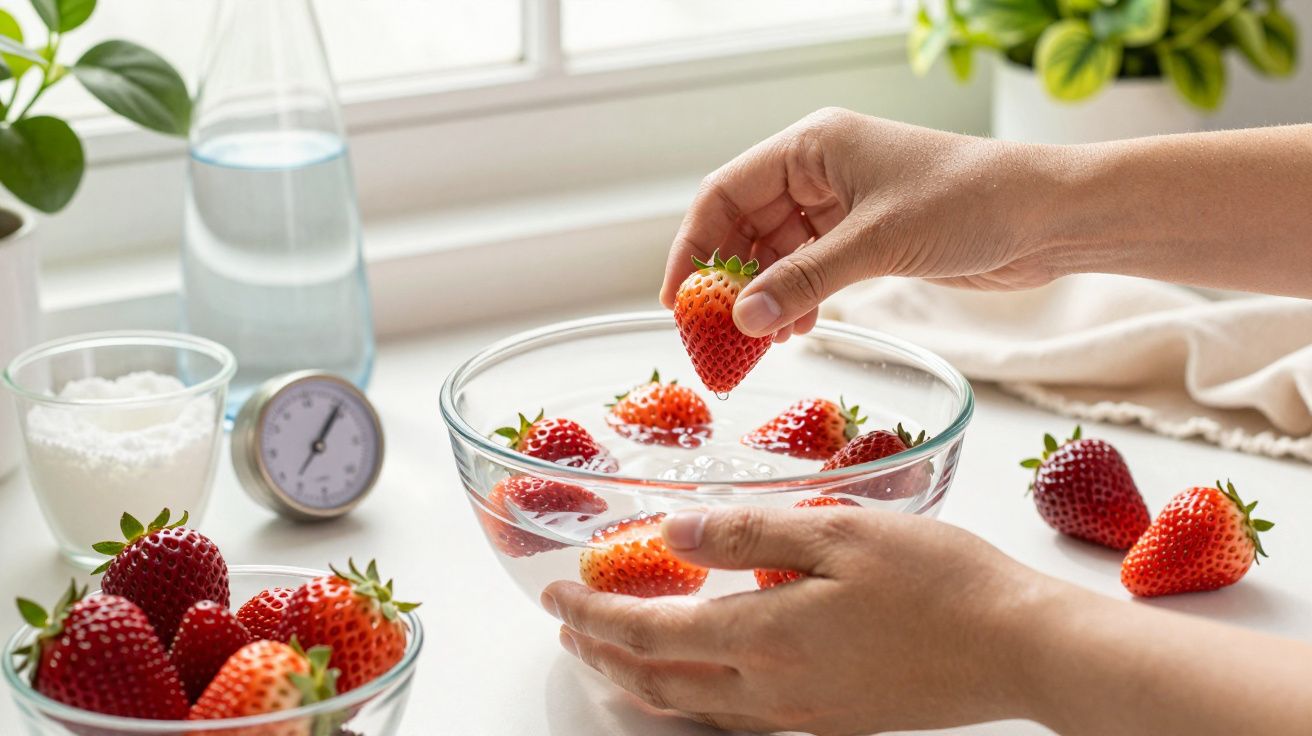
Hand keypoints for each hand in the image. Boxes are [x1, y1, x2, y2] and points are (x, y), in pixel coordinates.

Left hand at [541, 506, 1053, 733]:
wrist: (1019, 647)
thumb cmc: (939, 581)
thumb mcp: (837, 530)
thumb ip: (747, 532)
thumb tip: (673, 533)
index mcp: (765, 639)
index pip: (649, 633)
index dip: (593, 616)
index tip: (555, 595)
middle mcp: (773, 691)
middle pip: (659, 685)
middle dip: (603, 657)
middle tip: (570, 629)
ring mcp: (804, 714)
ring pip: (696, 709)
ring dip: (644, 682)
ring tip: (616, 657)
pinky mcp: (834, 720)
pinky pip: (741, 718)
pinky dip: (697, 697)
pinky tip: (704, 677)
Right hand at [659, 108, 1063, 340]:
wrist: (1048, 217)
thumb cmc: (969, 204)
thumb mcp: (876, 243)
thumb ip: (805, 280)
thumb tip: (742, 318)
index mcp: (812, 147)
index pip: (725, 193)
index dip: (693, 246)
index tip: (677, 300)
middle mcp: (821, 170)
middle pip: (745, 225)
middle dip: (728, 279)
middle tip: (714, 334)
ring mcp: (843, 204)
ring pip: (778, 252)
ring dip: (765, 295)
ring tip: (760, 341)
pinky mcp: (867, 235)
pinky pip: (812, 267)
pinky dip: (798, 297)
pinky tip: (799, 328)